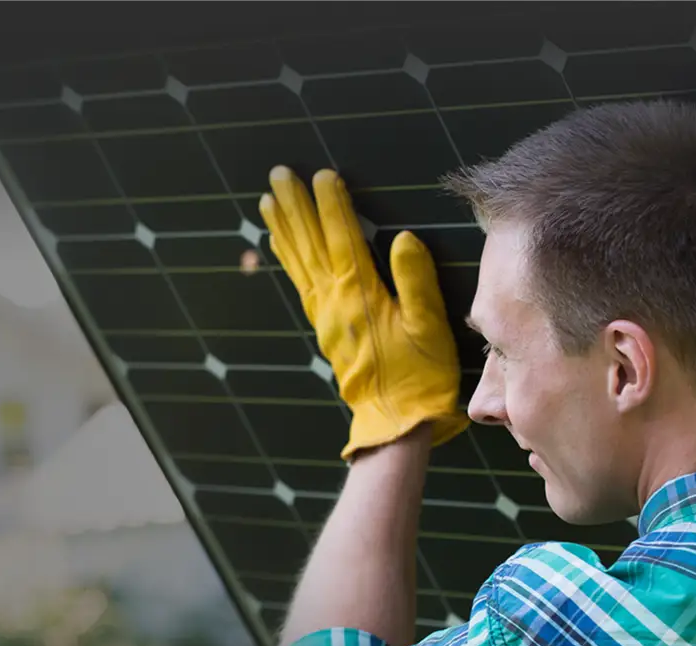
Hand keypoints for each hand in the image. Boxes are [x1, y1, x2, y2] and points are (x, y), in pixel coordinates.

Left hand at [259, 166, 469, 459]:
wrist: (395, 421)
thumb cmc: (420, 375)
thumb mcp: (429, 326)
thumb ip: (415, 280)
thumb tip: (403, 237)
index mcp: (360, 295)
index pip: (342, 238)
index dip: (332, 204)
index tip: (321, 174)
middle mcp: (333, 301)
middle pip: (310, 243)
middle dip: (295, 206)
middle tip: (277, 173)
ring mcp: (324, 314)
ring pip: (298, 260)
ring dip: (283, 227)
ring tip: (267, 199)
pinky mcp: (323, 327)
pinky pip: (299, 282)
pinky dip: (287, 257)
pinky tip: (278, 243)